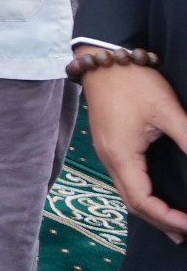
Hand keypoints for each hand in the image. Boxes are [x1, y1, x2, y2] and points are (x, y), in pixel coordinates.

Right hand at [86, 61, 186, 242]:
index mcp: (121, 154)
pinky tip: (156, 195)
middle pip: (132, 203)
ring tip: (176, 222)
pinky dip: (142, 194)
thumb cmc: (133, 81)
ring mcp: (106, 151)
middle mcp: (109, 157)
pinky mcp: (109, 143)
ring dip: (150, 210)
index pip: (142, 201)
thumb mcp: (167, 110)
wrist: (102, 58)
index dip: (167, 218)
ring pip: (126, 192)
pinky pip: (123, 179)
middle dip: (160, 221)